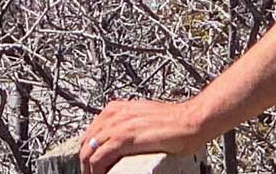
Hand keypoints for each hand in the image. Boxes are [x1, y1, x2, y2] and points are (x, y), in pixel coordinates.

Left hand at [78, 98, 204, 173]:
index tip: (90, 166)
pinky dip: (96, 171)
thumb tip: (120, 143)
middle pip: (85, 143)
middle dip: (85, 163)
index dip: (87, 151)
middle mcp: (113, 114)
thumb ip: (128, 126)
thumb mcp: (143, 119)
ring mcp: (117, 126)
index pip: (90, 133)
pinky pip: (99, 158)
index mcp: (115, 109)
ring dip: (89, 170)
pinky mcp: (124, 138)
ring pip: (88, 152)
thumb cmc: (173, 122)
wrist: (190, 121)